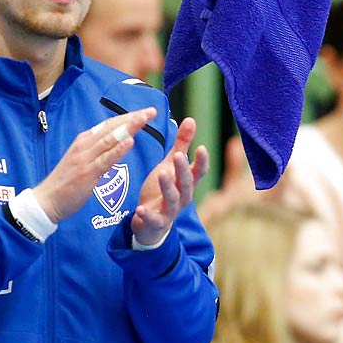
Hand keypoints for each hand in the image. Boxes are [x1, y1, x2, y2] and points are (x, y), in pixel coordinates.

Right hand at [32, 108, 154, 222]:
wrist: (46, 200)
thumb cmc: (67, 181)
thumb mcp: (82, 159)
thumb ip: (98, 150)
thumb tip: (115, 142)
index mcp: (85, 140)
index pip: (110, 124)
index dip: (128, 117)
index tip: (145, 112)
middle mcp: (85, 145)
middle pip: (112, 127)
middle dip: (133, 118)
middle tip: (151, 111)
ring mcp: (86, 158)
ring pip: (110, 139)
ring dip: (129, 127)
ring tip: (145, 118)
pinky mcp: (87, 173)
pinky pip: (105, 159)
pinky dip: (118, 149)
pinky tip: (130, 141)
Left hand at [130, 116, 210, 247]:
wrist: (152, 223)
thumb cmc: (163, 190)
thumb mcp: (171, 166)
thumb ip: (181, 145)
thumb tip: (191, 119)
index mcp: (186, 182)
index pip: (199, 171)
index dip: (202, 161)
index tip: (202, 147)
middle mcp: (182, 196)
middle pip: (186, 183)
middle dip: (183, 170)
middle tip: (178, 156)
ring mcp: (170, 209)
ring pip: (173, 199)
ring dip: (168, 187)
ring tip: (162, 174)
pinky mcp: (156, 221)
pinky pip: (154, 219)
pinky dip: (147, 215)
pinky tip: (140, 209)